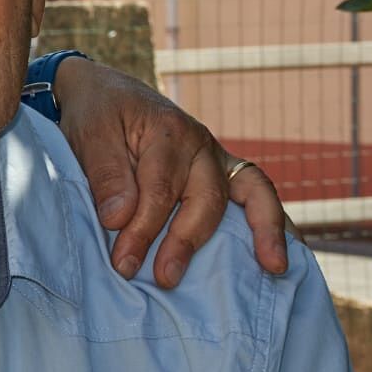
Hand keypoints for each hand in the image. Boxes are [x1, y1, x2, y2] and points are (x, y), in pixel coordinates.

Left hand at [52, 57, 290, 286]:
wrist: (109, 93)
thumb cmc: (98, 115)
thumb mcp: (89, 135)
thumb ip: (105, 175)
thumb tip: (119, 219)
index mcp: (168, 131)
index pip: (159, 190)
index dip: (142, 230)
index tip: (123, 263)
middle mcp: (202, 144)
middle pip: (204, 198)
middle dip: (185, 242)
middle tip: (165, 278)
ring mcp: (218, 159)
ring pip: (249, 194)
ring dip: (261, 232)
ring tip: (273, 268)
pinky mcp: (225, 172)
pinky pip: (259, 195)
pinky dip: (275, 223)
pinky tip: (282, 255)